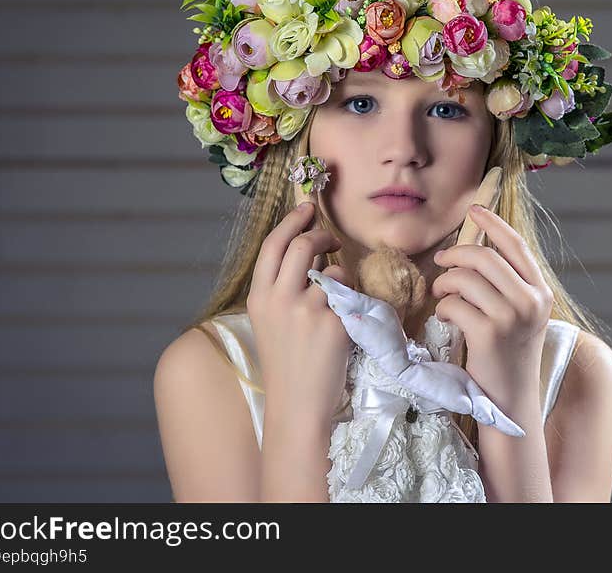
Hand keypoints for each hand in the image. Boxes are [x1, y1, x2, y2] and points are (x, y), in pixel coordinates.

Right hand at [246, 200, 352, 422]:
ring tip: (337, 299)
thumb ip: (283, 286)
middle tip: (332, 240)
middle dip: (321, 236)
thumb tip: (308, 248)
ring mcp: (307, 311)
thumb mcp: (270, 320)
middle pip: (302, 245)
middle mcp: (279, 299)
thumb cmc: (286, 362)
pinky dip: (352, 300)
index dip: (291, 221)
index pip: (273, 245)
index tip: (307, 208)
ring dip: (341, 276)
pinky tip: (345, 320)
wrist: (297, 403)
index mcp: (259, 296)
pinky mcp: (334, 324)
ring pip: (333, 270)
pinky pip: (351, 295)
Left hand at [431, 204, 553, 394]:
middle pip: (485, 257)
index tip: (474, 211)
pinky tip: (446, 318)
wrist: (511, 400)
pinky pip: (454, 303)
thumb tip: (475, 249)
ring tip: (441, 296)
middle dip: (456, 255)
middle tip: (441, 263)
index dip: (493, 224)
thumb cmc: (507, 354)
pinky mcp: (488, 334)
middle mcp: (531, 301)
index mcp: (541, 292)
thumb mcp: (519, 315)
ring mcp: (511, 317)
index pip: (516, 246)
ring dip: (445, 283)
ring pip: (466, 278)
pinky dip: (443, 308)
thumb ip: (507, 284)